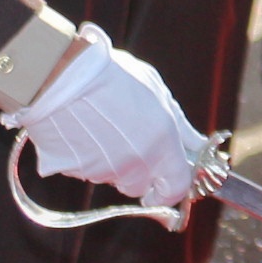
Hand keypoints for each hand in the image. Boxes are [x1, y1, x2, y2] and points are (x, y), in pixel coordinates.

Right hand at [2, 24, 204, 208]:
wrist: (64, 73)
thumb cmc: (115, 77)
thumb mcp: (159, 94)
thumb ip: (181, 128)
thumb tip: (197, 146)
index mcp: (161, 147)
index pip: (175, 189)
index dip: (172, 188)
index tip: (167, 183)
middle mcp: (134, 165)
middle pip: (141, 186)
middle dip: (140, 172)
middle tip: (130, 141)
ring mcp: (101, 170)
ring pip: (113, 178)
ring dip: (112, 163)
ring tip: (102, 127)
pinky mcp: (73, 170)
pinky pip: (86, 171)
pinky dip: (86, 158)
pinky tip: (83, 130)